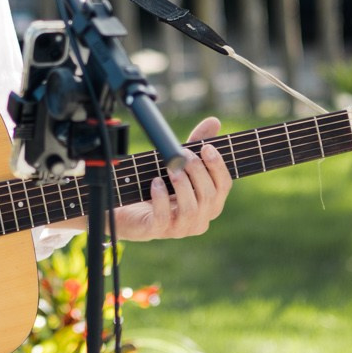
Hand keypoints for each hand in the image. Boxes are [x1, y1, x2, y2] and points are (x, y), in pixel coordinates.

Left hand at [113, 117, 232, 241]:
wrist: (127, 208)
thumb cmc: (159, 185)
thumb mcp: (179, 163)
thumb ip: (196, 144)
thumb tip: (214, 122)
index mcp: (210, 203)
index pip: (224, 186)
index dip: (218, 167)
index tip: (206, 148)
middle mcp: (199, 219)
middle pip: (209, 196)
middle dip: (197, 171)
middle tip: (183, 154)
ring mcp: (180, 228)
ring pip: (191, 209)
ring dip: (182, 184)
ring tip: (171, 167)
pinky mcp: (158, 230)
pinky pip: (164, 217)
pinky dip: (161, 197)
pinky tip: (155, 183)